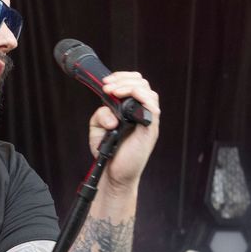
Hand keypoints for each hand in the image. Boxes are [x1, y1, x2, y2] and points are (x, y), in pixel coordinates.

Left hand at [88, 71, 160, 188]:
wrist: (115, 173)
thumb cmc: (110, 152)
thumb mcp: (97, 129)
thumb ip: (100, 115)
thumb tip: (111, 113)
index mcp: (132, 109)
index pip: (135, 83)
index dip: (122, 77)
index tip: (106, 82)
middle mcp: (142, 112)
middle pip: (142, 83)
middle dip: (123, 79)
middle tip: (107, 86)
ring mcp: (148, 120)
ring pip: (148, 92)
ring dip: (129, 86)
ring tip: (113, 91)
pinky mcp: (150, 130)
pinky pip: (153, 108)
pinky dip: (141, 97)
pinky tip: (128, 96)